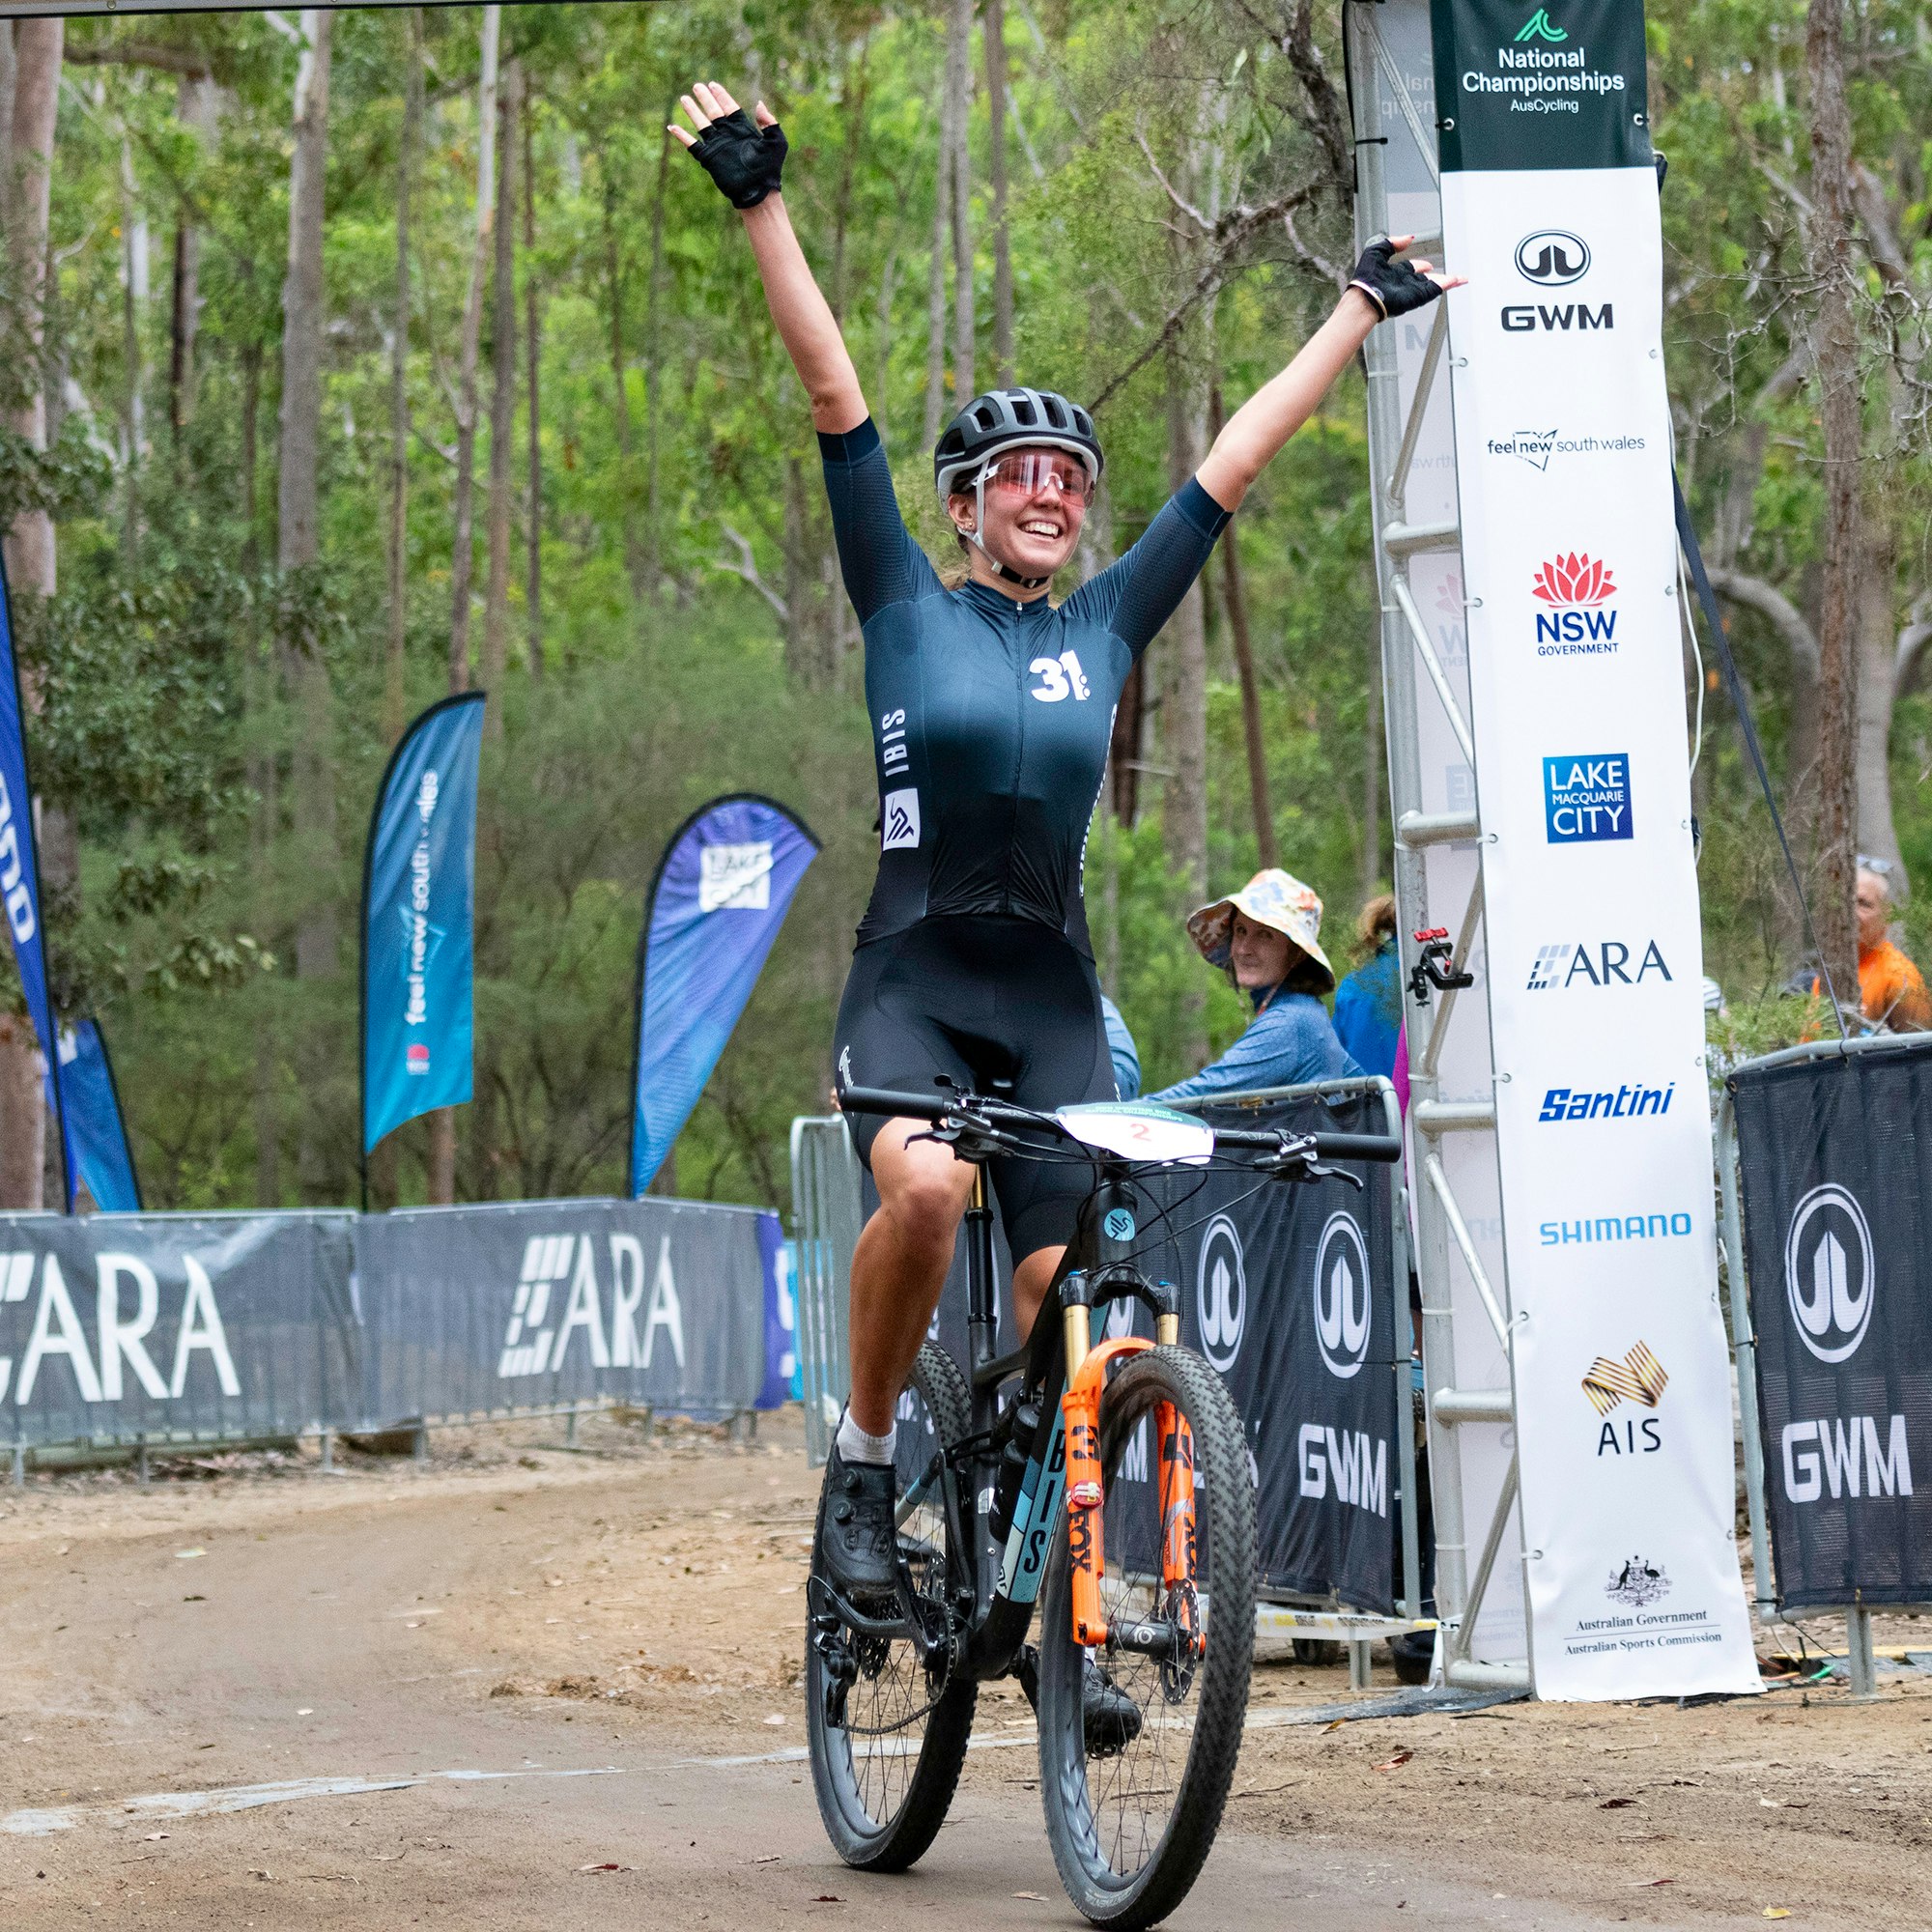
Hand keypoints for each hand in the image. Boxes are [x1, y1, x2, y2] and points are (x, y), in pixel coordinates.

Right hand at [669, 81, 787, 209]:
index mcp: (743, 129)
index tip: (713, 85)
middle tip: (697, 86)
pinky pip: (692, 145)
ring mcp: (718, 146)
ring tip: (684, 99)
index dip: (722, 95)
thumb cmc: (770, 169)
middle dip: (705, 98)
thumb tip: (758, 104)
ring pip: (702, 124)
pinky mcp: (709, 159)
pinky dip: (682, 136)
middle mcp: (728, 135)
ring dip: (693, 111)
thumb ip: (770, 122)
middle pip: (714, 112)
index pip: (730, 107)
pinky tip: (672, 127)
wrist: (759, 192)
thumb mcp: (777, 143)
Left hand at [1347, 234, 1464, 320]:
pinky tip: (1455, 281)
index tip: (1428, 265)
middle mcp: (1405, 284)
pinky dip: (1445, 285)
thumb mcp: (1376, 251)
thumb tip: (1408, 238)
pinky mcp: (1416, 298)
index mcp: (1395, 274)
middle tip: (1452, 277)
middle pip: (1427, 279)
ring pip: (1434, 285)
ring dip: (1448, 281)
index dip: (1421, 265)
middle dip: (1441, 277)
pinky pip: (1433, 290)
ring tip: (1460, 279)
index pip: (1413, 269)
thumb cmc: (1364, 279)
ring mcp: (1411, 292)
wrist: (1363, 298)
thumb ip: (1393, 243)